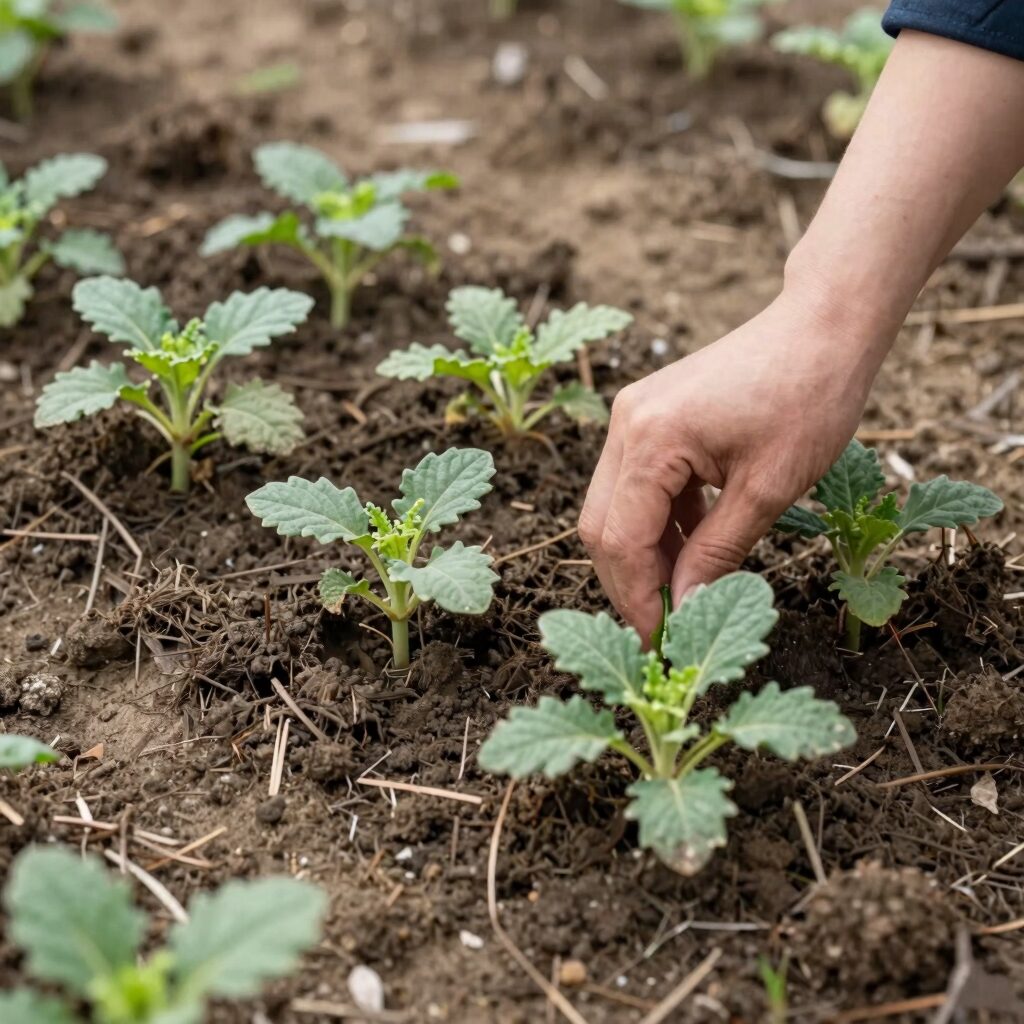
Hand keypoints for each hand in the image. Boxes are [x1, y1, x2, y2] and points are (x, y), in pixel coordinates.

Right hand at [579, 288, 887, 638]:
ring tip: (683, 591)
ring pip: (613, 507)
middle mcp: (627, 424)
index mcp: (651, 439)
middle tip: (664, 626)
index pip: (620, 539)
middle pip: (601, 524)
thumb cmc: (809, 396)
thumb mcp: (769, 489)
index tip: (660, 641)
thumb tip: (685, 609)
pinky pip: (635, 483)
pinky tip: (692, 545)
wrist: (824, 326)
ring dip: (643, 554)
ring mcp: (633, 416)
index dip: (636, 598)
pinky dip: (657, 522)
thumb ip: (717, 553)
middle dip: (630, 581)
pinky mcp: (648, 416)